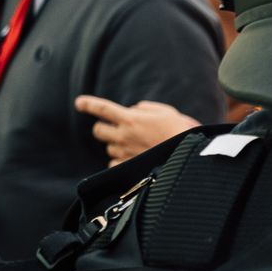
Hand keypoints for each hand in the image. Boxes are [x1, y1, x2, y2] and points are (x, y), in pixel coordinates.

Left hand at [74, 96, 200, 165]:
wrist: (191, 156)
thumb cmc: (182, 132)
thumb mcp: (167, 112)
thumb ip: (145, 108)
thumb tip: (133, 110)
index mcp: (131, 118)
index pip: (102, 108)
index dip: (88, 104)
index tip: (79, 103)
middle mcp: (124, 135)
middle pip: (98, 130)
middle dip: (104, 128)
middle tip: (118, 129)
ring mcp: (125, 153)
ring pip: (108, 148)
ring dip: (117, 145)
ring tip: (136, 145)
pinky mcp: (128, 167)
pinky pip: (113, 163)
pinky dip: (120, 160)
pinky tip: (134, 158)